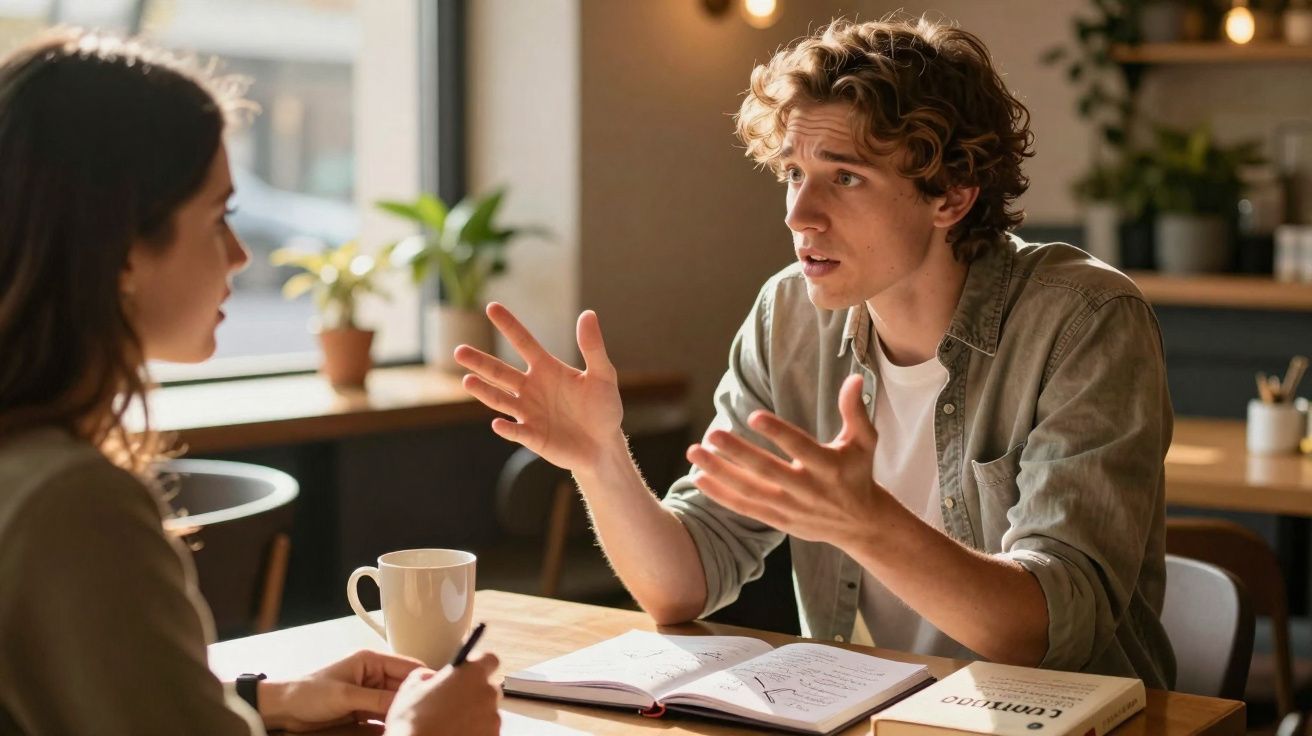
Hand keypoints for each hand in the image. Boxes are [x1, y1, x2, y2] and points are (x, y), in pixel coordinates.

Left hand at [258, 649, 422, 731]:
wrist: (282, 711)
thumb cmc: (308, 693)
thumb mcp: (345, 696)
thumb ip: (377, 700)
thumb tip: (405, 704)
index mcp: (372, 661)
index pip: (408, 667)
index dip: (424, 679)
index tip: (438, 693)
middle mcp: (375, 676)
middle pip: (405, 688)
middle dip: (415, 700)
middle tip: (429, 713)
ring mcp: (370, 695)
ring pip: (397, 704)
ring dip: (403, 713)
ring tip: (416, 722)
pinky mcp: (364, 712)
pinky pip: (385, 717)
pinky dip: (392, 723)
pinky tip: (399, 727)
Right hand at [385, 653, 501, 735]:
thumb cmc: (414, 723)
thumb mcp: (410, 690)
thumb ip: (424, 676)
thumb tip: (428, 678)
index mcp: (472, 674)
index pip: (489, 659)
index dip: (478, 665)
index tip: (467, 673)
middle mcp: (488, 693)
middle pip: (488, 688)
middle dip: (475, 694)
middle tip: (453, 704)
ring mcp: (493, 718)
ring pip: (488, 712)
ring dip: (475, 715)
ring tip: (452, 725)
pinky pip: (487, 731)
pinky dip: (476, 732)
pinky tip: (457, 735)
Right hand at [454, 302, 623, 471]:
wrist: (604, 445)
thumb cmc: (603, 407)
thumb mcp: (603, 375)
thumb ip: (592, 347)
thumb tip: (588, 313)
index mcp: (547, 369)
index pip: (524, 342)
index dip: (509, 325)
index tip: (492, 306)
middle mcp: (531, 388)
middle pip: (500, 372)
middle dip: (480, 362)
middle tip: (459, 350)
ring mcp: (529, 413)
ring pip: (500, 400)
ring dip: (485, 392)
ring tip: (468, 380)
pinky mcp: (533, 437)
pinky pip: (517, 432)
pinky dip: (507, 429)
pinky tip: (498, 423)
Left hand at [686, 374, 881, 545]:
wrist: (860, 524)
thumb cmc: (858, 473)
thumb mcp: (864, 442)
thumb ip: (855, 411)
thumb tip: (853, 377)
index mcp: (829, 466)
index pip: (800, 447)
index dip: (778, 432)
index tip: (753, 416)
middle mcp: (808, 489)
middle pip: (768, 471)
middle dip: (738, 453)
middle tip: (712, 434)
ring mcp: (791, 508)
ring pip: (750, 491)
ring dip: (720, 472)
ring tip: (695, 451)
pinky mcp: (779, 520)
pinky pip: (745, 508)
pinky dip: (721, 495)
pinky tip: (699, 477)